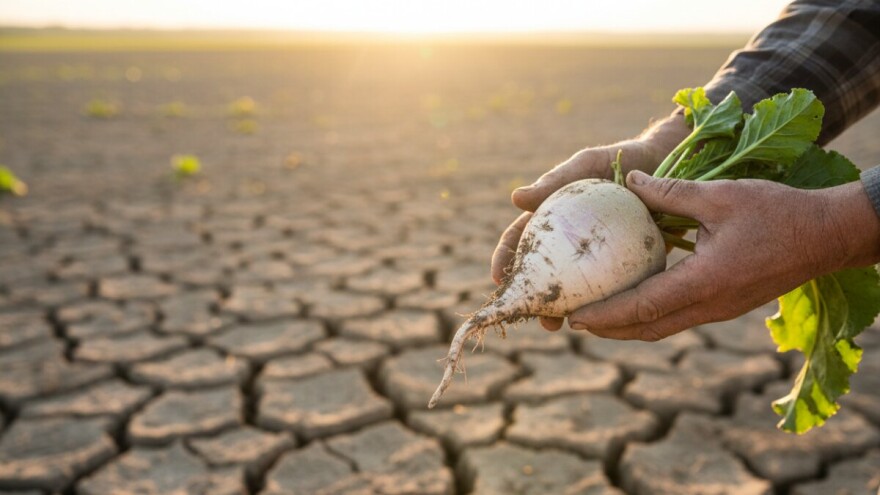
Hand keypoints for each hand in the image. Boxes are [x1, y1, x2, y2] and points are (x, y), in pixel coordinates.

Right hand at [491, 114, 690, 330]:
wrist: (671, 164)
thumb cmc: (624, 159)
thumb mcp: (589, 165)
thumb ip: (557, 179)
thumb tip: (516, 197)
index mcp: (554, 216)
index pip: (522, 238)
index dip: (506, 258)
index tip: (499, 278)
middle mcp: (571, 240)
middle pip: (543, 270)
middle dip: (532, 294)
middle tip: (531, 311)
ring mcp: (598, 256)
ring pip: (573, 287)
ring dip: (561, 307)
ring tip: (557, 323)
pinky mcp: (626, 267)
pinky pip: (610, 290)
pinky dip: (601, 305)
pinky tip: (600, 318)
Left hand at [567, 171, 879, 340]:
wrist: (827, 236)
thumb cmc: (776, 212)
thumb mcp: (720, 195)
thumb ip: (670, 192)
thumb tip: (628, 180)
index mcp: (704, 282)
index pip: (643, 307)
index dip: (606, 315)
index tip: (575, 317)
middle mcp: (709, 305)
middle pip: (647, 328)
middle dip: (609, 329)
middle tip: (573, 321)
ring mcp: (719, 310)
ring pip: (663, 327)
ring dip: (628, 326)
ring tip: (596, 317)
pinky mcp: (726, 305)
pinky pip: (679, 317)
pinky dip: (650, 316)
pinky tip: (635, 300)